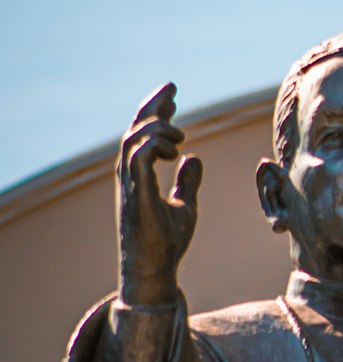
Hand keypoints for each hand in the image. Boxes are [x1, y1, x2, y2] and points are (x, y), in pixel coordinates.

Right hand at [116, 84, 202, 305]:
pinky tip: (177, 150)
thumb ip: (187, 183)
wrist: (155, 272)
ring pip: (132, 139)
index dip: (156, 112)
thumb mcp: (185, 207)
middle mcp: (129, 177)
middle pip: (133, 129)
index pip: (141, 135)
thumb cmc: (166, 245)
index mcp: (138, 177)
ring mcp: (130, 186)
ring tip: (181, 133)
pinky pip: (138, 157)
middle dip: (153, 106)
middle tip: (174, 89)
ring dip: (157, 128)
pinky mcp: (136, 196)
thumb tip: (194, 159)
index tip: (174, 96)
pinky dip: (156, 145)